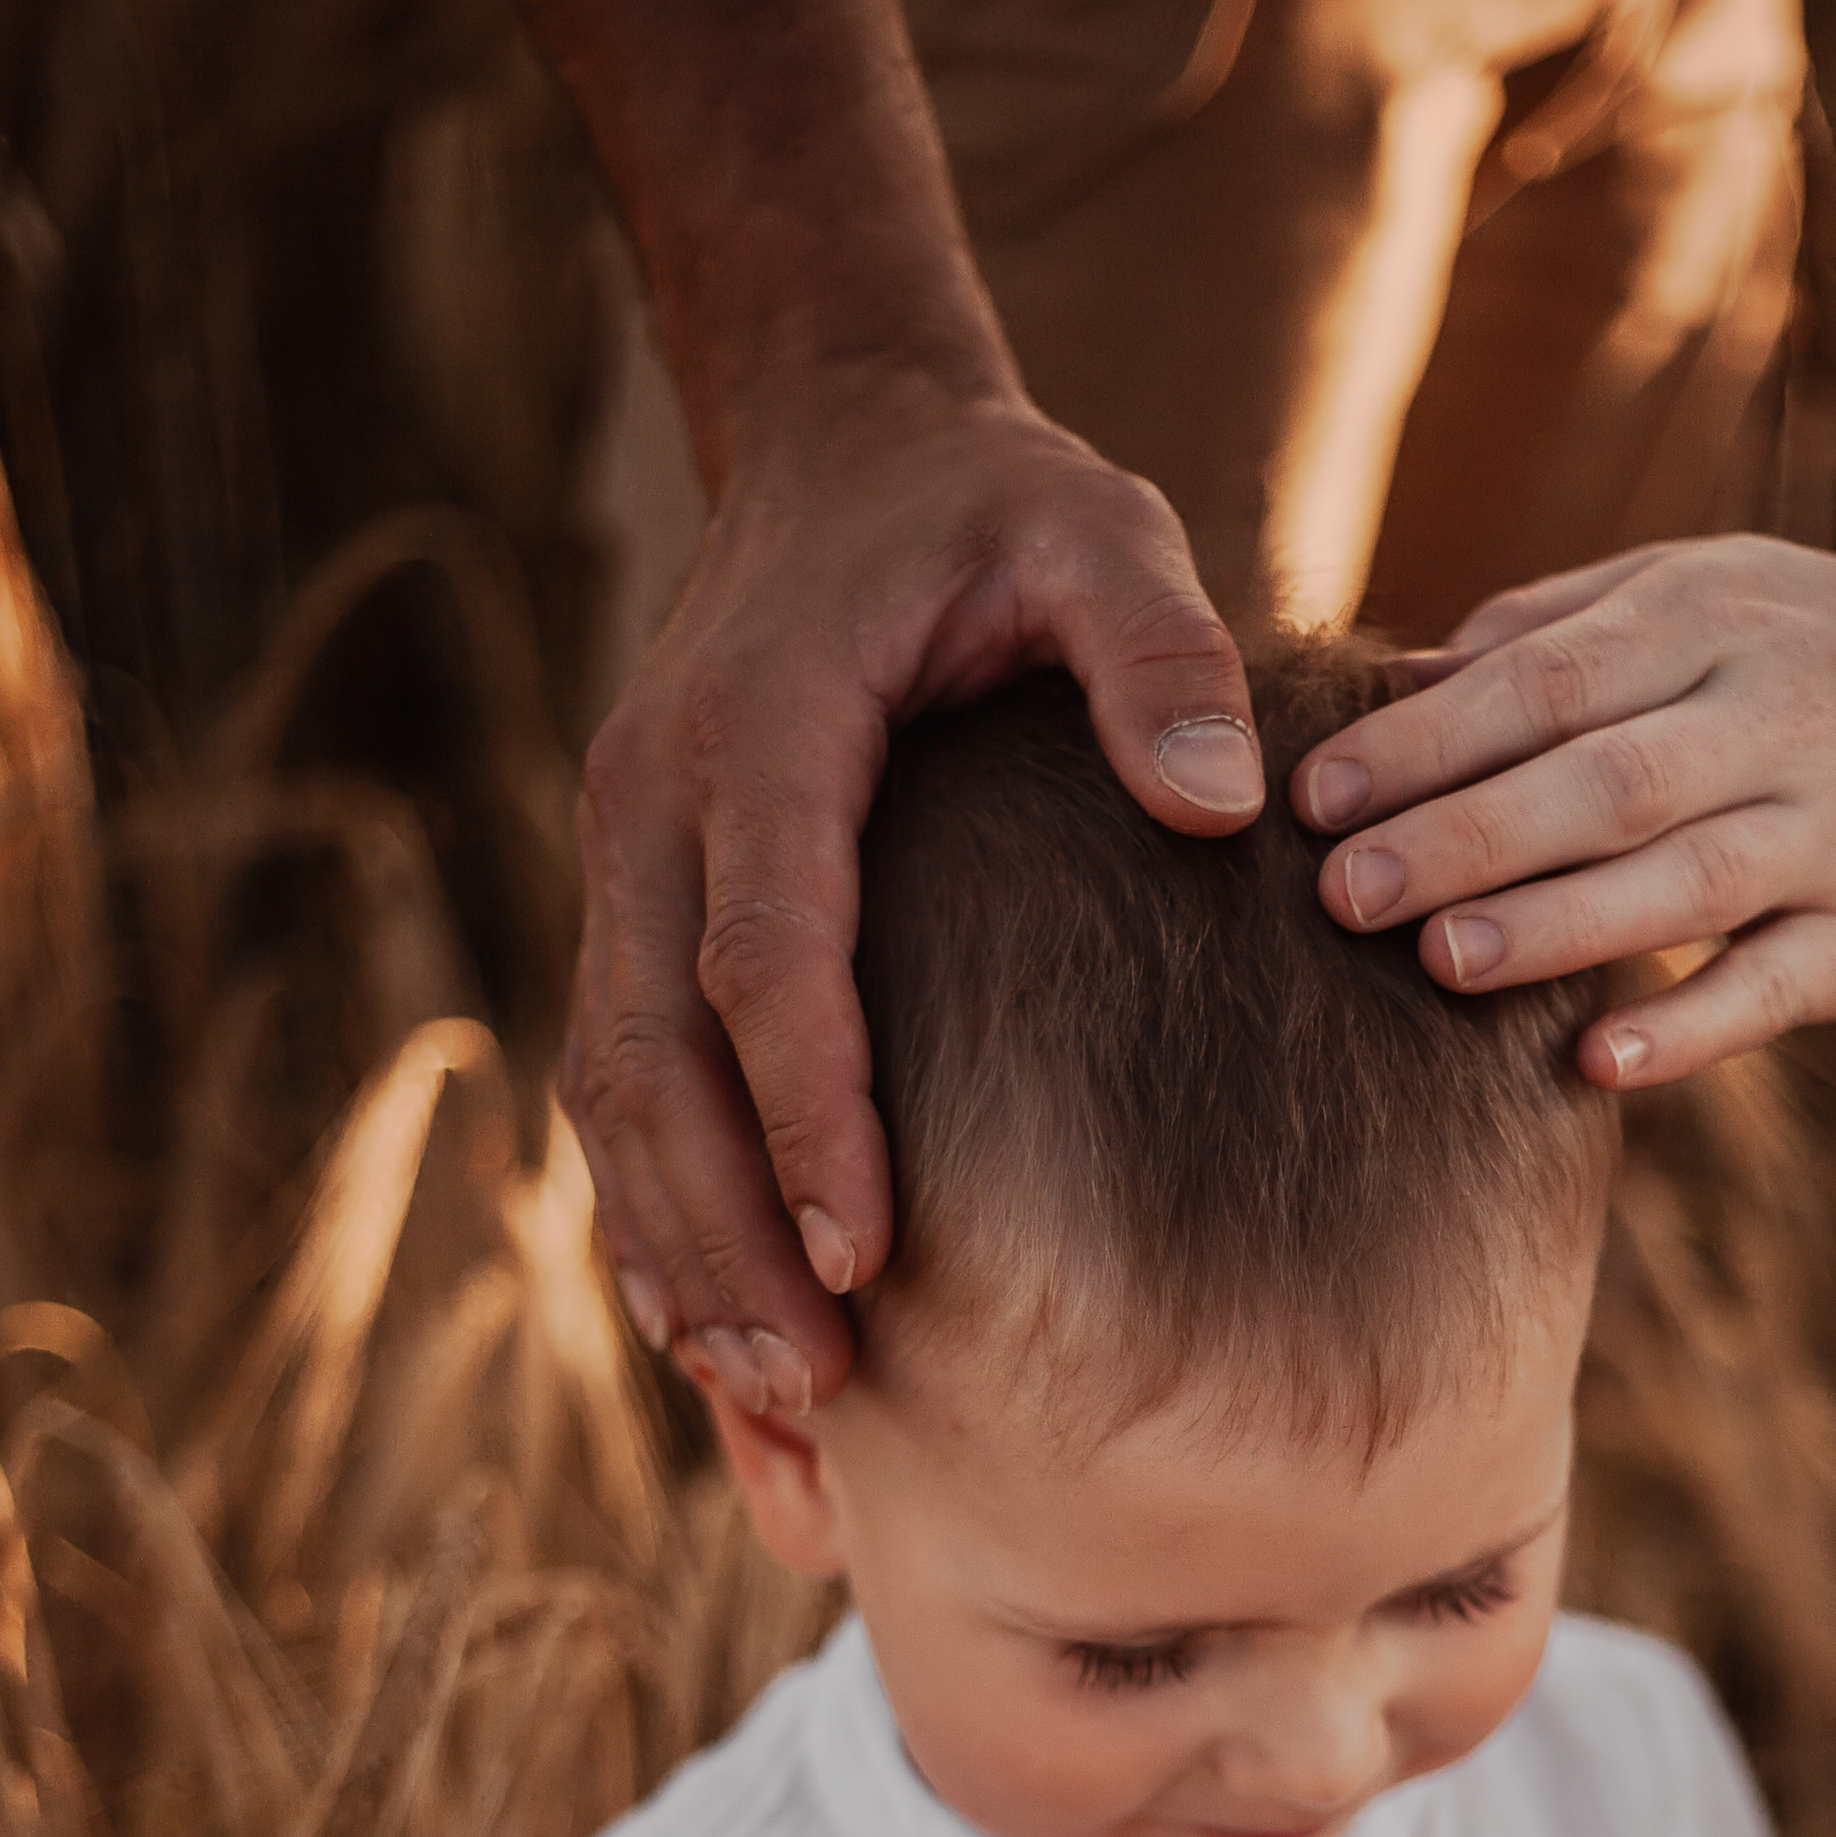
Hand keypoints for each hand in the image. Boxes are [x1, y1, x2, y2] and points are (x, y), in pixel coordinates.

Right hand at [570, 365, 1260, 1413]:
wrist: (840, 439)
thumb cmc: (988, 507)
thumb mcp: (1097, 528)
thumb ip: (1160, 648)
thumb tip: (1223, 800)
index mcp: (763, 719)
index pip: (764, 946)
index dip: (807, 1107)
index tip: (867, 1251)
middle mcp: (655, 796)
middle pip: (650, 1052)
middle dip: (724, 1232)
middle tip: (814, 1386)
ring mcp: (624, 852)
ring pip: (612, 1086)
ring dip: (679, 1247)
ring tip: (771, 1397)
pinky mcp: (632, 899)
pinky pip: (613, 1077)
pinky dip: (654, 1209)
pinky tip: (710, 1331)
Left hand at [1294, 432, 1835, 1083]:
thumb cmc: (1823, 645)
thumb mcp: (1703, 585)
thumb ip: (1553, 628)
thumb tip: (1393, 677)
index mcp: (1709, 621)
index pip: (1545, 680)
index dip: (1427, 740)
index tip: (1316, 795)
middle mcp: (1774, 720)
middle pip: (1602, 780)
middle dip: (1465, 837)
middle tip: (1340, 894)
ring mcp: (1835, 833)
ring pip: (1686, 881)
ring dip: (1559, 927)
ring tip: (1441, 964)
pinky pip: (1779, 985)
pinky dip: (1692, 1028)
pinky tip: (1601, 1065)